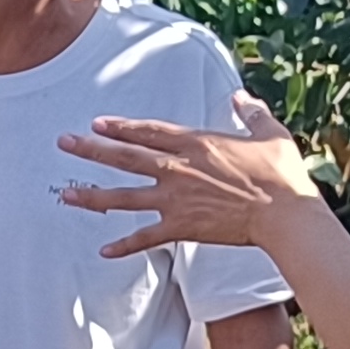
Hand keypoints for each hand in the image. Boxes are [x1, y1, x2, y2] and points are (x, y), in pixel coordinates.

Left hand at [58, 93, 322, 256]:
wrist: (285, 213)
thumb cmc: (281, 173)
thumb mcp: (270, 134)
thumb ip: (251, 113)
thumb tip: (241, 97)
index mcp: (196, 143)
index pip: (149, 132)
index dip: (121, 126)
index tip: (97, 123)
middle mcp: (178, 169)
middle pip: (125, 157)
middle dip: (91, 149)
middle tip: (64, 143)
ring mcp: (176, 199)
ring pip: (125, 197)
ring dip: (93, 196)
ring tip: (66, 196)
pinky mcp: (182, 227)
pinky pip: (146, 238)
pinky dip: (125, 246)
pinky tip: (103, 251)